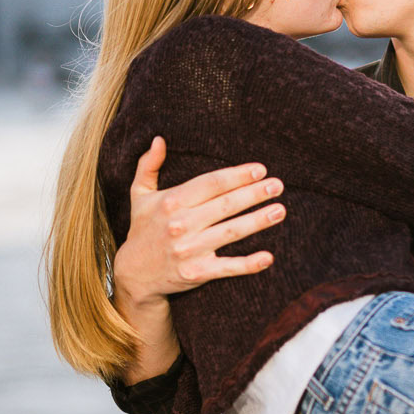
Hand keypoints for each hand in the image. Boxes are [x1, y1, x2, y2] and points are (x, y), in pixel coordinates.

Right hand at [112, 138, 287, 382]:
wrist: (134, 274)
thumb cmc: (143, 229)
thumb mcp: (139, 195)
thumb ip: (148, 166)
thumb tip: (159, 139)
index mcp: (171, 202)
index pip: (211, 183)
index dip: (237, 175)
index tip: (260, 169)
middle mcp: (181, 224)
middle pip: (226, 205)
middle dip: (254, 193)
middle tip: (278, 185)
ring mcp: (190, 249)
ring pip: (231, 232)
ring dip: (258, 221)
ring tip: (280, 210)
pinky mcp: (197, 272)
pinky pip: (227, 267)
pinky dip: (249, 264)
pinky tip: (268, 257)